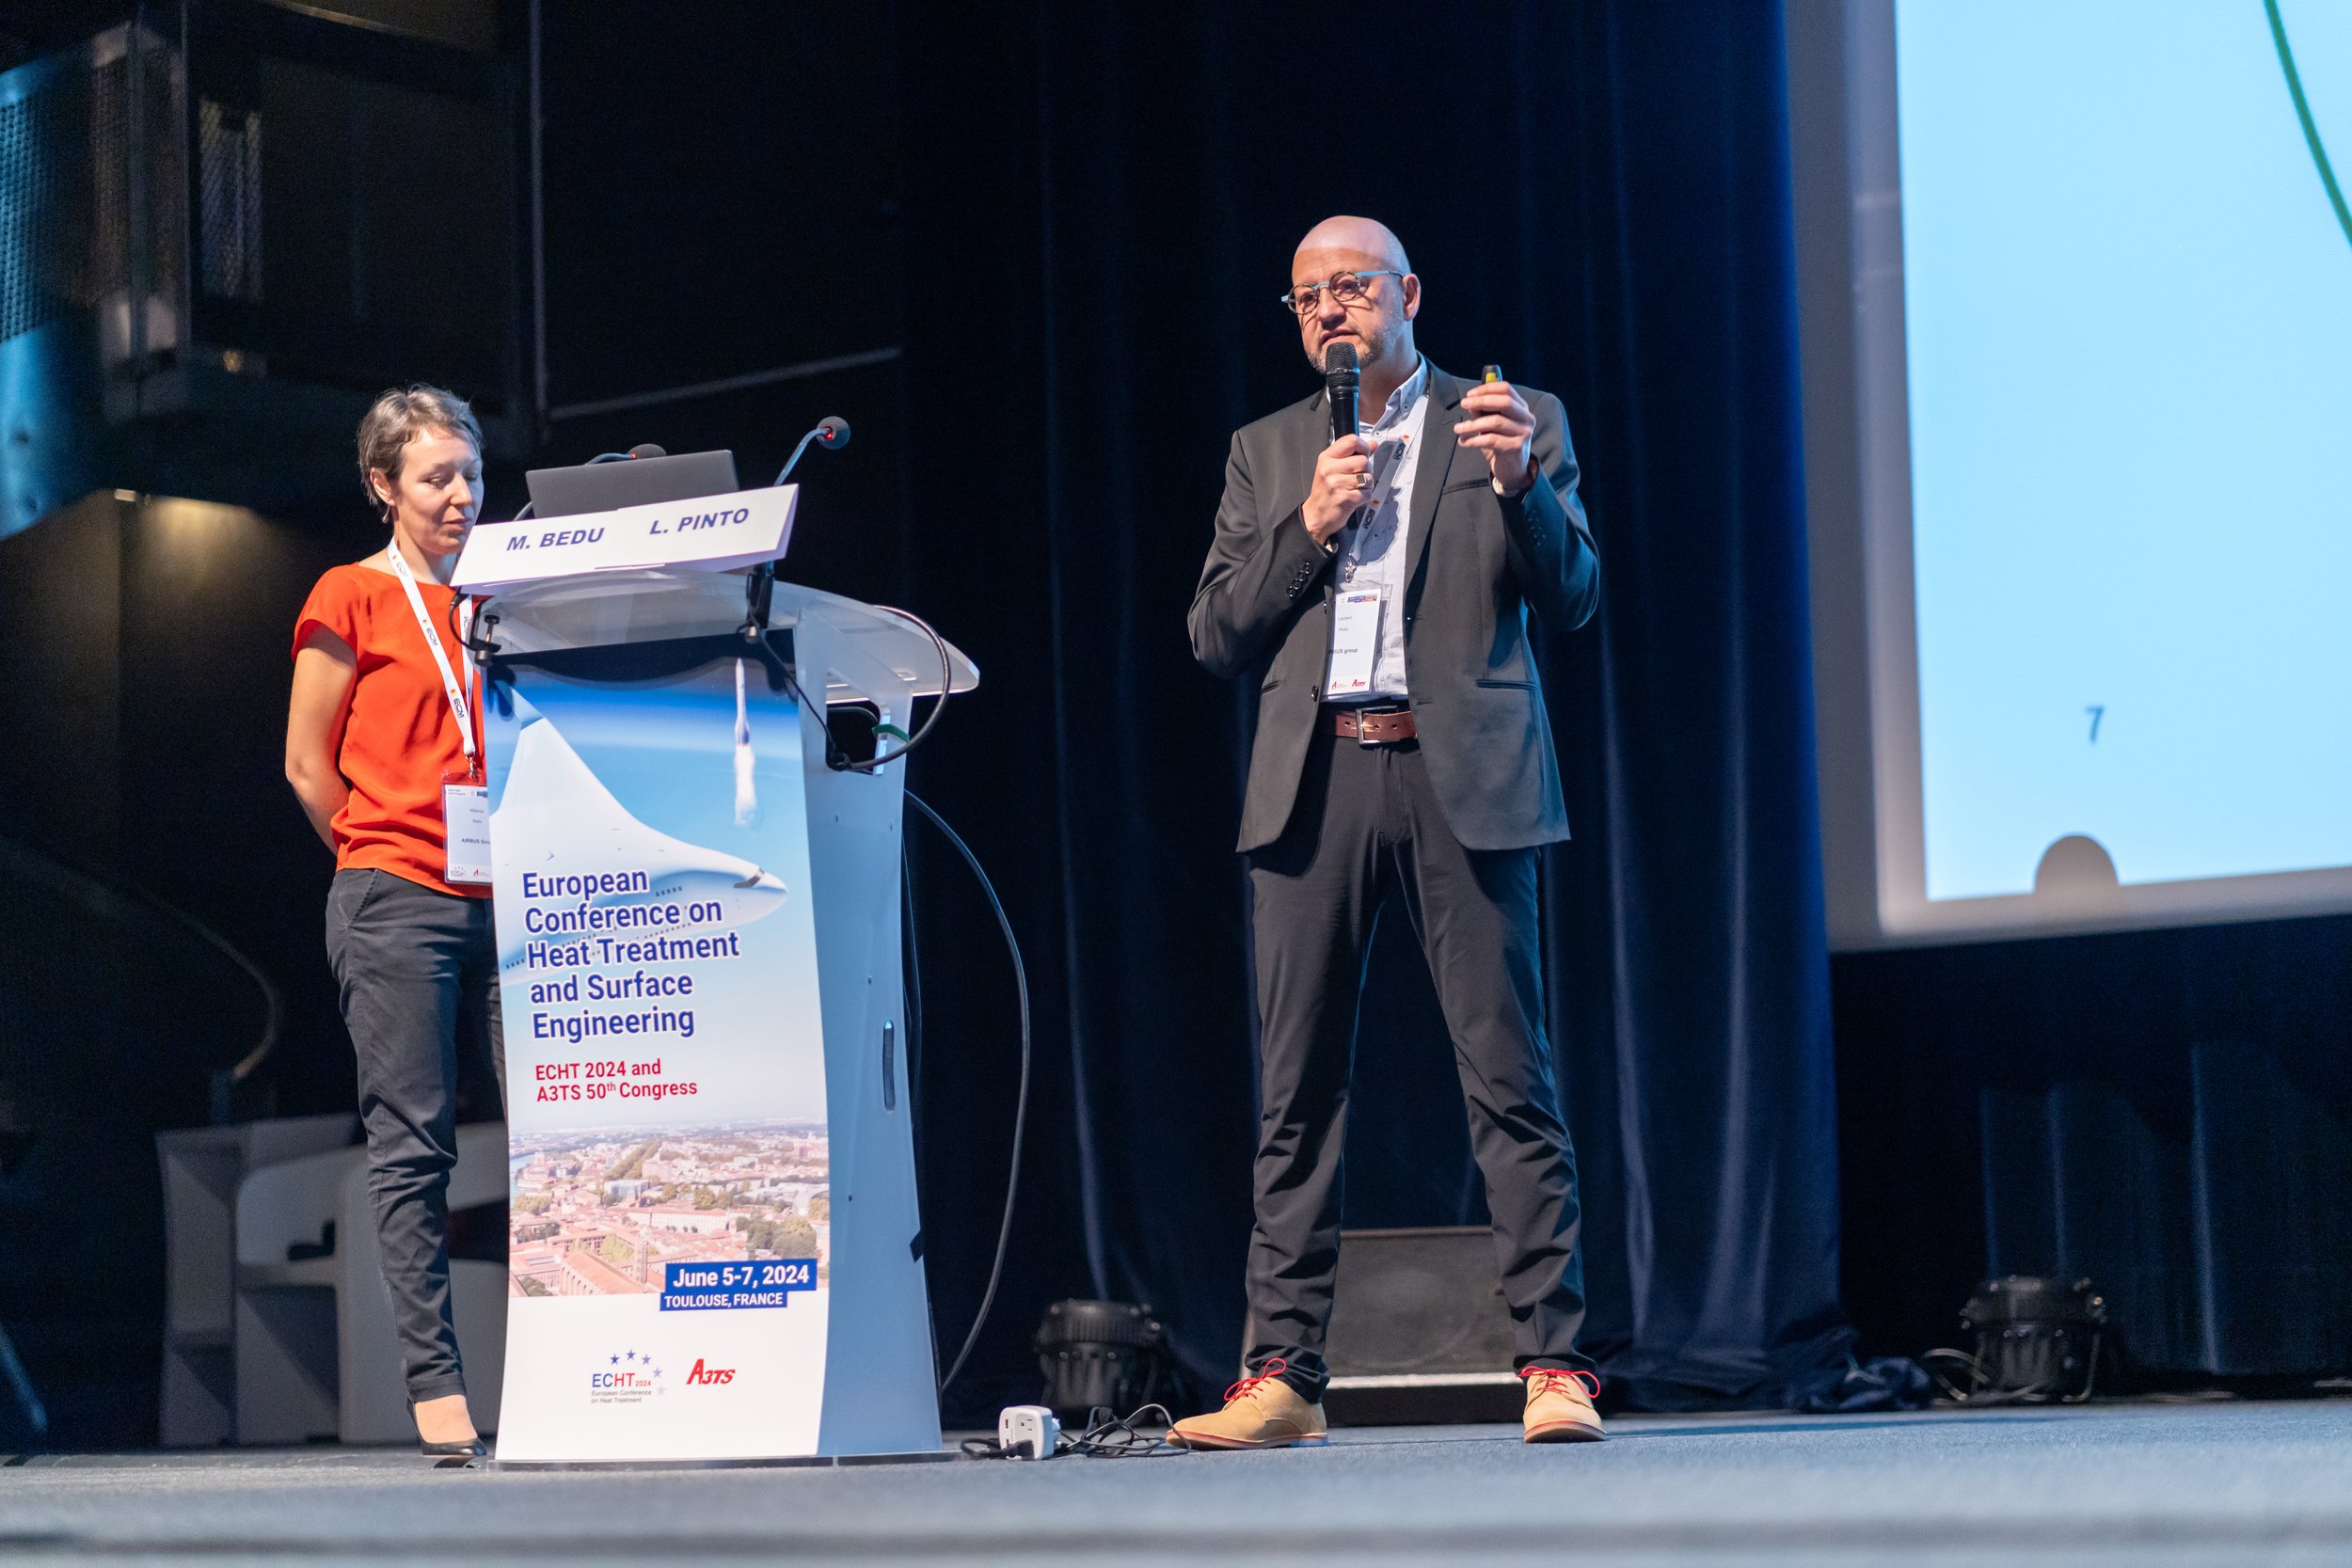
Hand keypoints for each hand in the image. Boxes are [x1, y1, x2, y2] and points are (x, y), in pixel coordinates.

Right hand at [1303, 433, 1374, 543]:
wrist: (1316, 516)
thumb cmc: (1325, 492)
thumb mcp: (1334, 468)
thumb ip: (1354, 455)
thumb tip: (1373, 444)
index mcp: (1326, 458)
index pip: (1351, 441)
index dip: (1364, 447)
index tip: (1364, 454)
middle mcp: (1329, 469)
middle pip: (1363, 460)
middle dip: (1367, 470)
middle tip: (1359, 478)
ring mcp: (1337, 484)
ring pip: (1368, 477)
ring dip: (1367, 485)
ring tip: (1355, 489)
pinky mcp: (1345, 498)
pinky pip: (1367, 493)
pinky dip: (1365, 497)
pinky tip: (1355, 498)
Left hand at [1457, 380, 1536, 494]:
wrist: (1512, 469)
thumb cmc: (1501, 442)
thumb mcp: (1492, 425)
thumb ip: (1484, 412)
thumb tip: (1470, 403)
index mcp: (1521, 407)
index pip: (1506, 389)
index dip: (1487, 389)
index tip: (1470, 394)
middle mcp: (1526, 418)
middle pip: (1505, 402)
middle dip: (1481, 401)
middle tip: (1463, 404)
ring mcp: (1523, 432)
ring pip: (1496, 422)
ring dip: (1473, 424)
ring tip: (1458, 429)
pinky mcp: (1516, 447)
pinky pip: (1491, 440)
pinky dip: (1474, 440)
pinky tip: (1463, 441)